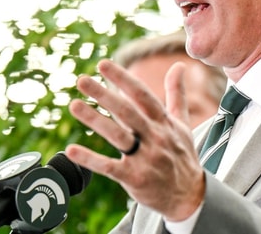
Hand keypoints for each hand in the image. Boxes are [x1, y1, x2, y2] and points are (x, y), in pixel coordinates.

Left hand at [65, 59, 205, 220]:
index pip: (142, 95)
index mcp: (163, 122)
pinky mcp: (135, 178)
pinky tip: (71, 150)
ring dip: (95, 119)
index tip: (103, 64)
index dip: (123, 78)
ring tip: (74, 105)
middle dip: (104, 94)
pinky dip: (90, 159)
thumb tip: (179, 65)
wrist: (189, 196)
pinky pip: (109, 167)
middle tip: (82, 79)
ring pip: (117, 135)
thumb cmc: (182, 157)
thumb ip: (176, 93)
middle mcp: (155, 137)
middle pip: (127, 112)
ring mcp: (145, 158)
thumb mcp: (182, 124)